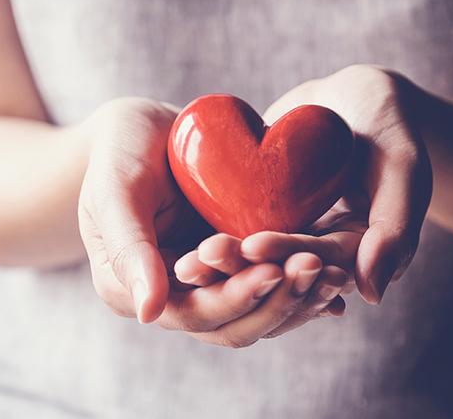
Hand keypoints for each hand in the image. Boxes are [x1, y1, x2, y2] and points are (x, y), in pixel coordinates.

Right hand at [78, 97, 341, 346]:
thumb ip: (127, 247)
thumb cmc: (118, 150)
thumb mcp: (115, 189)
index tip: (272, 271)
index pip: (194, 314)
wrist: (141, 128)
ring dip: (299, 298)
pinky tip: (338, 273)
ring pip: (260, 311)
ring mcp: (208, 284)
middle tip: (316, 269)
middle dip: (278, 301)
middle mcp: (174, 298)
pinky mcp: (236, 265)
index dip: (235, 298)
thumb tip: (149, 312)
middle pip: (235, 324)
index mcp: (135, 292)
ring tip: (336, 275)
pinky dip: (303, 284)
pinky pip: (272, 283)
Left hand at [186, 66, 431, 304]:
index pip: (321, 262)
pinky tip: (184, 240)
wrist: (357, 96)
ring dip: (224, 263)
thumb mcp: (404, 166)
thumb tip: (371, 293)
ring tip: (187, 259)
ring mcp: (293, 237)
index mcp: (361, 253)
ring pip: (256, 259)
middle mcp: (323, 253)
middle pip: (282, 267)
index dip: (286, 254)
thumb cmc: (391, 123)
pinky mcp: (267, 218)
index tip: (251, 243)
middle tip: (202, 257)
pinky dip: (216, 238)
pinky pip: (240, 232)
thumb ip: (396, 226)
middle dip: (243, 266)